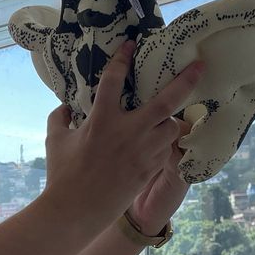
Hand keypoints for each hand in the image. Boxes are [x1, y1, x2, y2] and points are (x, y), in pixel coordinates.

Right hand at [42, 43, 203, 225]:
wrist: (77, 210)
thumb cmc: (62, 175)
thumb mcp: (55, 140)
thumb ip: (59, 117)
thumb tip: (66, 106)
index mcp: (102, 119)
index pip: (114, 79)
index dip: (122, 58)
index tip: (131, 44)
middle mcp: (128, 131)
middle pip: (166, 101)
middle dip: (185, 81)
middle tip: (199, 66)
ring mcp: (143, 151)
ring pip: (172, 127)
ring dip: (171, 121)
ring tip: (166, 119)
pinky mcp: (149, 169)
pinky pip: (166, 150)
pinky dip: (163, 145)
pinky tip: (157, 145)